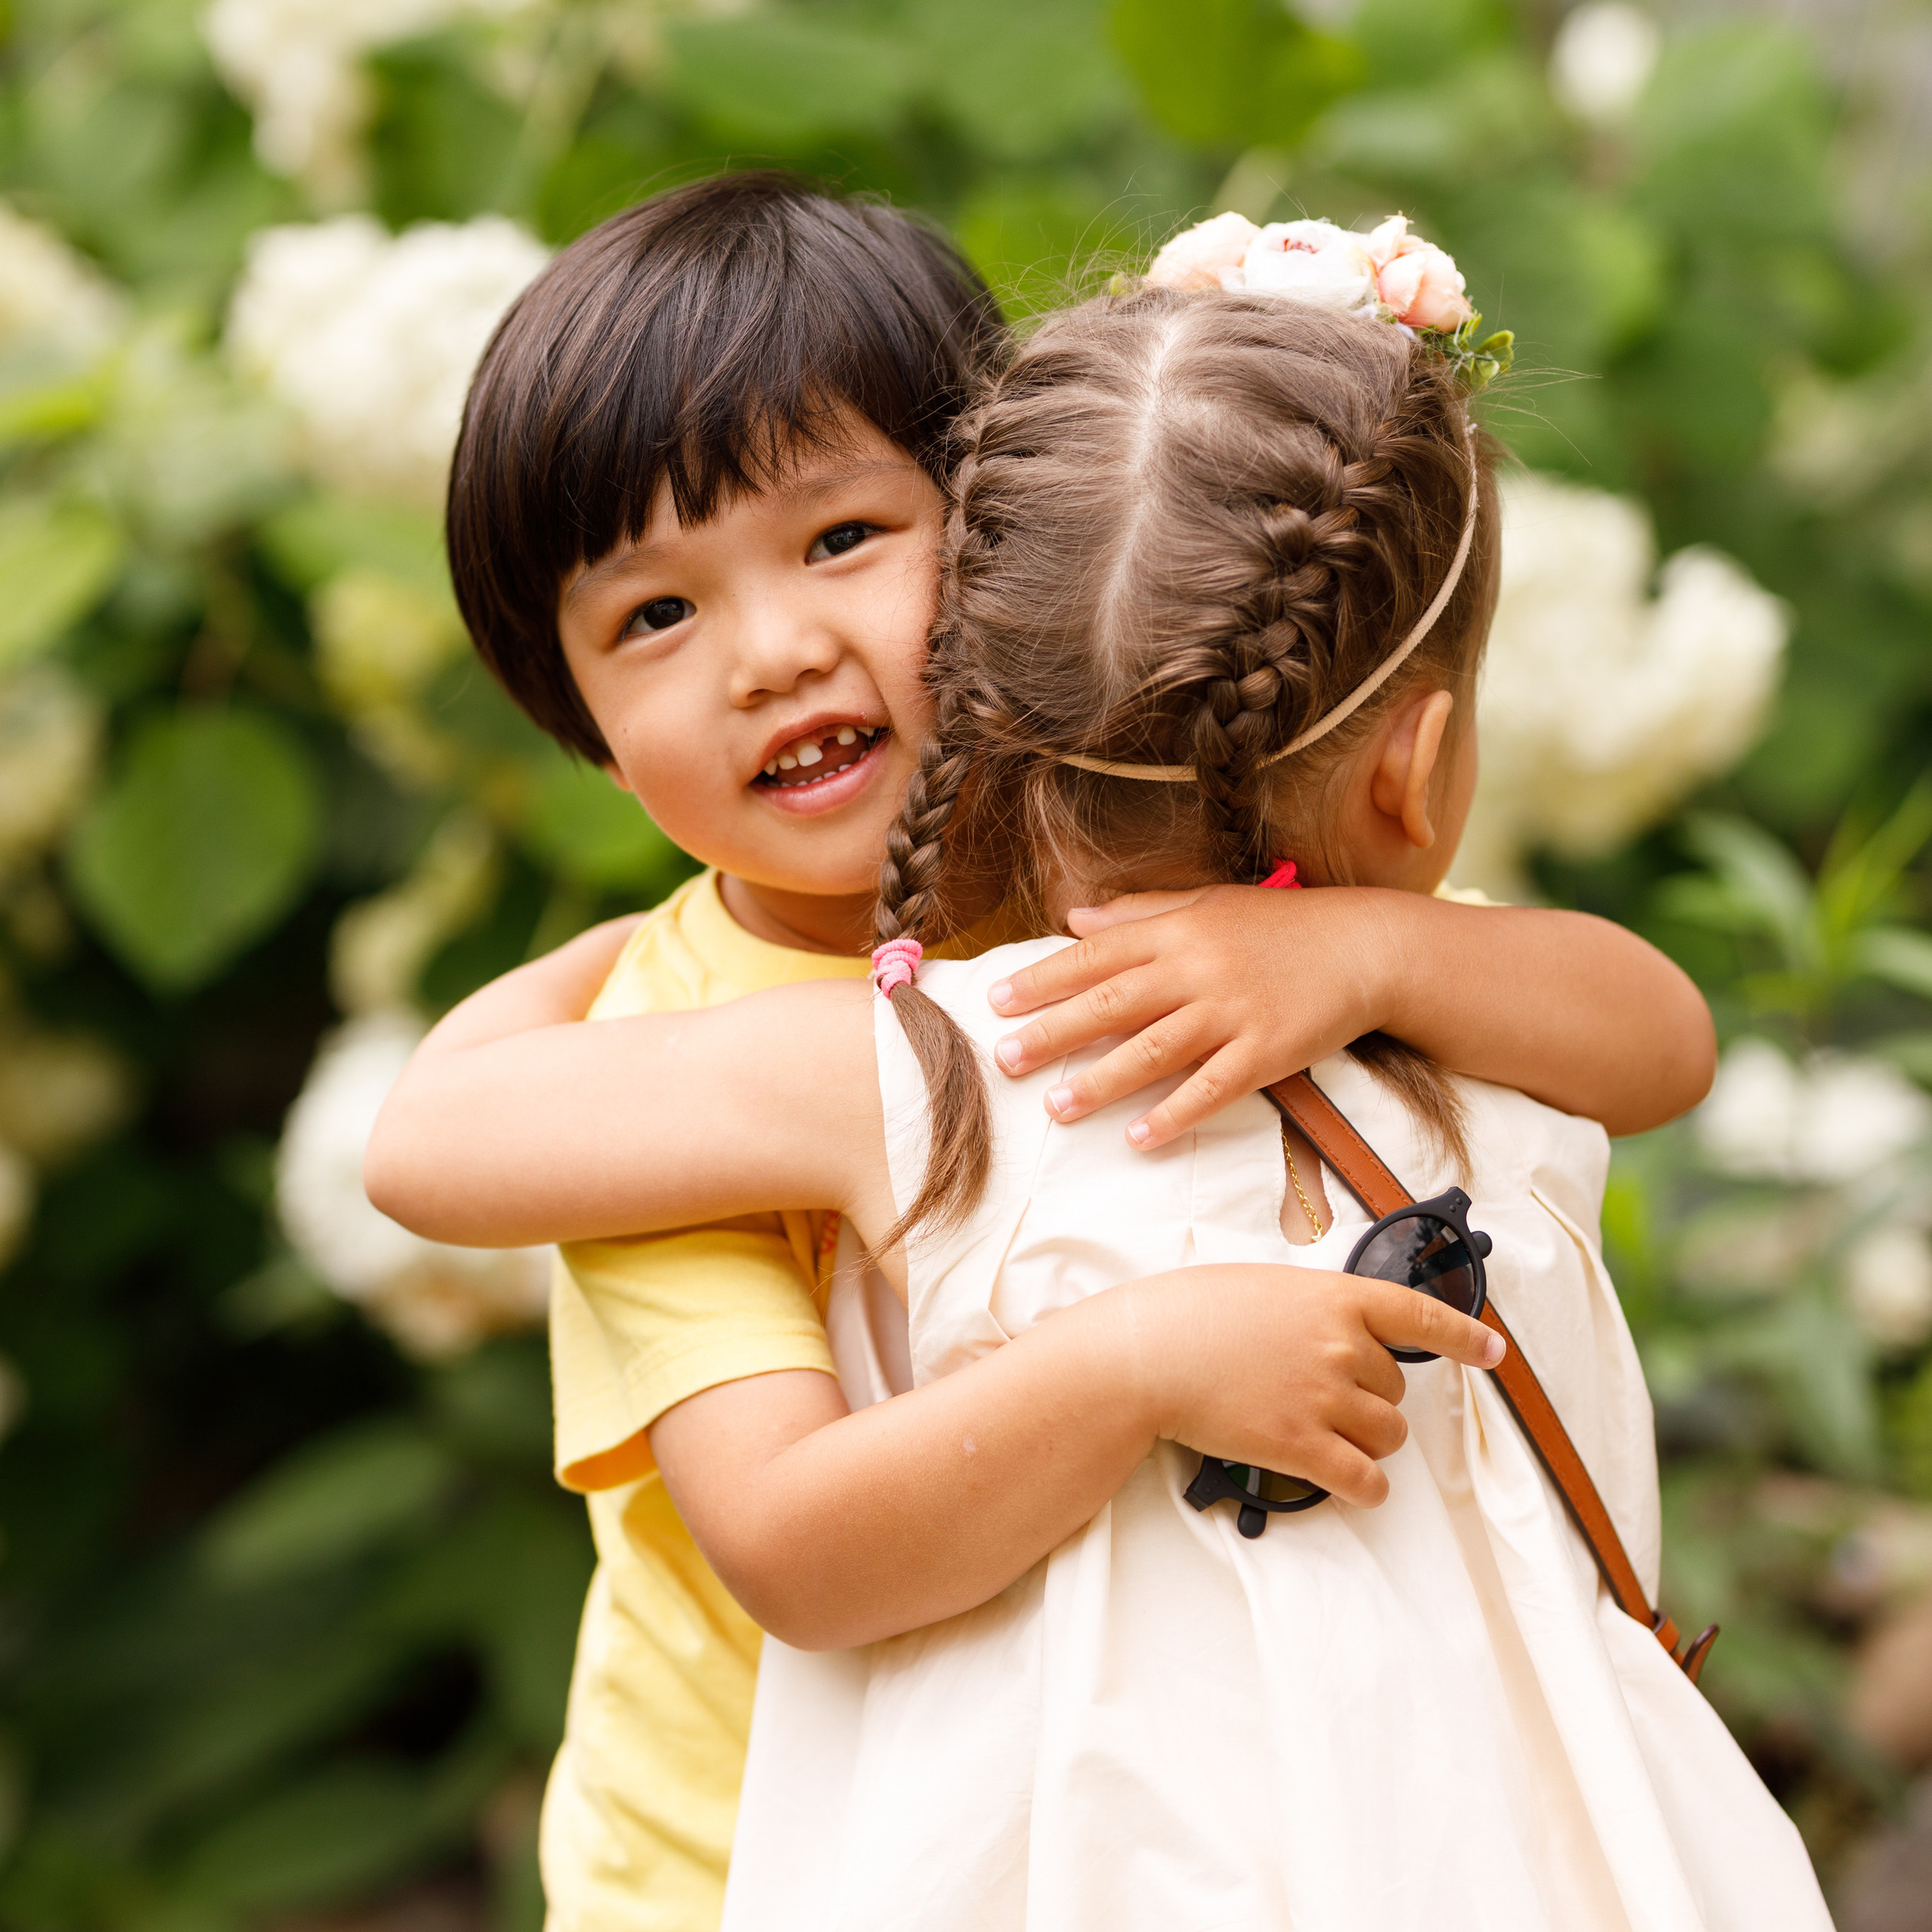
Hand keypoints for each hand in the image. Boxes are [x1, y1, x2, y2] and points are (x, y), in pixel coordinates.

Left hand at [988, 885, 1398, 1150]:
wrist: (1364, 947)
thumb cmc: (1279, 926)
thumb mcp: (1208, 904)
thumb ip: (1140, 914)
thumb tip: (1074, 918)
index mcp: (1179, 929)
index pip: (1097, 955)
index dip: (1044, 978)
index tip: (998, 1002)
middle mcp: (1199, 969)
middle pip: (1112, 1004)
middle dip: (1054, 1033)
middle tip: (1005, 1059)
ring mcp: (1233, 1012)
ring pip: (1154, 1051)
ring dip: (1101, 1082)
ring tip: (1057, 1107)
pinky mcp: (1267, 1052)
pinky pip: (1211, 1089)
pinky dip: (1173, 1115)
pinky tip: (1137, 1138)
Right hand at [1110, 1262, 1504, 1509]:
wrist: (1148, 1353)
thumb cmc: (1195, 1313)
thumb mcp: (1269, 1288)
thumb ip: (1318, 1310)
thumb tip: (1344, 1340)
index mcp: (1338, 1297)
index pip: (1420, 1315)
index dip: (1465, 1337)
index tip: (1493, 1353)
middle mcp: (1342, 1347)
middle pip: (1395, 1389)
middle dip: (1370, 1397)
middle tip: (1321, 1394)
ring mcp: (1324, 1398)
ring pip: (1386, 1436)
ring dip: (1367, 1442)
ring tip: (1324, 1435)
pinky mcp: (1302, 1446)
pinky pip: (1364, 1480)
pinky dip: (1366, 1489)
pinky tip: (1351, 1485)